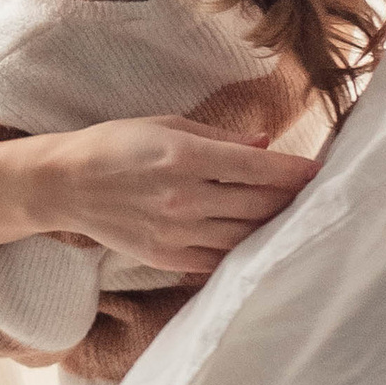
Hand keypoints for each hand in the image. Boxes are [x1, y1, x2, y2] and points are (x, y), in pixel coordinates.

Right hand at [39, 115, 317, 281]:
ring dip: (272, 227)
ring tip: (291, 218)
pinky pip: (219, 260)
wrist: (66, 184)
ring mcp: (176, 232)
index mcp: (184, 157)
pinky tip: (255, 241)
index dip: (294, 171)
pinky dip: (242, 251)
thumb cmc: (115, 144)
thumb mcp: (166, 124)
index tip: (319, 171)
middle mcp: (184, 197)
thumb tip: (265, 143)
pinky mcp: (168, 257)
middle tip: (312, 195)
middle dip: (291, 200)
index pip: (257, 168)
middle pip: (259, 205)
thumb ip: (219, 137)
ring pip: (244, 237)